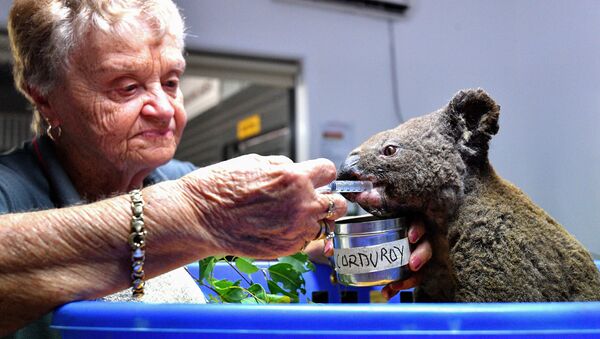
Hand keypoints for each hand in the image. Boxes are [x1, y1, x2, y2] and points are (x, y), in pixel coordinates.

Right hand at [178, 154, 346, 258]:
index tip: (317, 177)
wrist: (197, 216)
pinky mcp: (287, 248)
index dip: (321, 174)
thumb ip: (285, 168)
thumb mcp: (255, 162)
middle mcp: (301, 204)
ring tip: (290, 216)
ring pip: (323, 225)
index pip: (329, 171)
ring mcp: (295, 229)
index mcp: (294, 177)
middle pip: (337, 204)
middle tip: (313, 199)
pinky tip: (279, 228)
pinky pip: (305, 240)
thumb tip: (300, 172)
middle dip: (327, 199)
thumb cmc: (220, 187)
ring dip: (312, 220)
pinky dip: (298, 235)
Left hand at [316, 217, 431, 299]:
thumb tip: (328, 249)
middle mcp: (410, 238)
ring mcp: (411, 254)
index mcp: (401, 221)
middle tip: (412, 264)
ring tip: (398, 285)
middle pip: (425, 246)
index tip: (411, 237)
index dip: (417, 229)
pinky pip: (408, 279)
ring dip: (411, 277)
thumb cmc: (356, 233)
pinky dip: (398, 287)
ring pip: (420, 267)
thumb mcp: (348, 231)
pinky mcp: (407, 269)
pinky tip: (387, 294)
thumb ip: (338, 238)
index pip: (417, 222)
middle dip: (421, 255)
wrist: (354, 245)